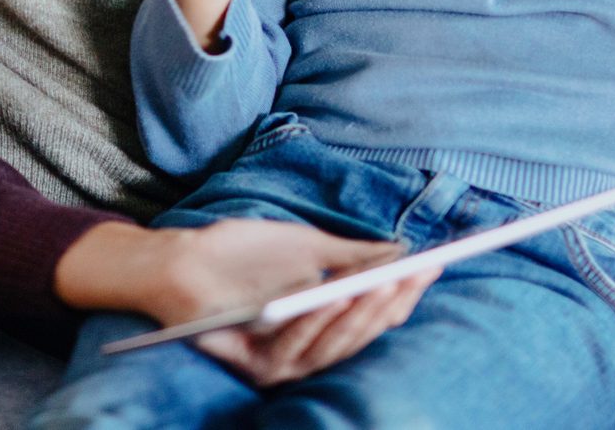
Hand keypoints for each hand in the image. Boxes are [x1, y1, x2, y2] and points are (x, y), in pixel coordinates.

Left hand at [56, 219, 434, 386]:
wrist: (180, 260)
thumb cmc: (241, 254)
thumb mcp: (305, 248)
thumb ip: (352, 255)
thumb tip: (403, 252)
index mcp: (324, 325)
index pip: (374, 316)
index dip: (404, 294)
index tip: (434, 265)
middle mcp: (309, 350)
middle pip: (360, 335)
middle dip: (387, 304)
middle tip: (411, 274)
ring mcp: (282, 364)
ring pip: (332, 347)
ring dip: (357, 315)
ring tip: (381, 282)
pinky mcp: (254, 368)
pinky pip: (292, 350)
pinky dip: (313, 323)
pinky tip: (330, 296)